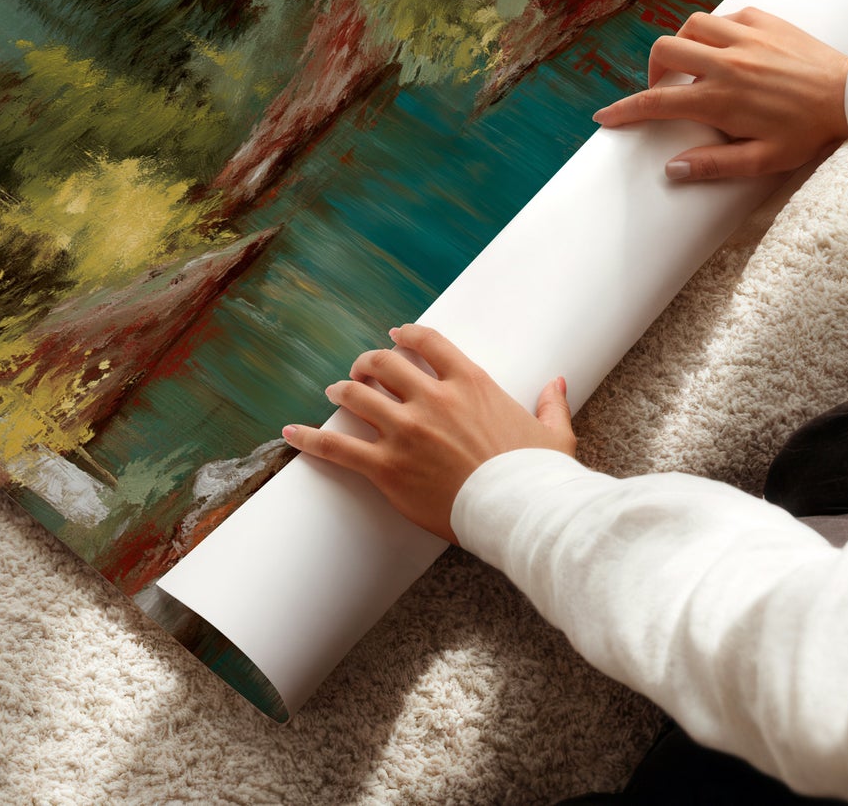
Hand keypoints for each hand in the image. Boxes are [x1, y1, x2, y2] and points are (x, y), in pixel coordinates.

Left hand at [281, 324, 574, 543]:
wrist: (521, 513)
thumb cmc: (539, 476)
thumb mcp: (553, 434)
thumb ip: (551, 404)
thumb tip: (557, 383)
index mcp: (470, 383)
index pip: (427, 342)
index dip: (405, 335)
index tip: (394, 336)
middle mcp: (433, 399)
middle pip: (384, 364)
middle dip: (367, 363)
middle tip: (361, 370)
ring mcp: (406, 431)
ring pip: (357, 396)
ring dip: (342, 391)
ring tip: (335, 392)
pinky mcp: (388, 467)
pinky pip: (338, 447)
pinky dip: (310, 438)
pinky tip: (290, 433)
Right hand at [593, 7, 847, 180]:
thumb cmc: (809, 133)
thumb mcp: (764, 160)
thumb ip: (715, 165)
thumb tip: (672, 169)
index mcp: (721, 99)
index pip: (657, 103)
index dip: (624, 110)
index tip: (605, 117)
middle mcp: (726, 62)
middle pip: (664, 51)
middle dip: (653, 70)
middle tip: (664, 89)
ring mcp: (745, 37)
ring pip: (691, 25)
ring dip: (683, 44)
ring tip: (694, 65)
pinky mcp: (764, 20)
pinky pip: (725, 16)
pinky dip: (717, 31)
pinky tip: (728, 48)